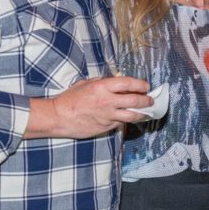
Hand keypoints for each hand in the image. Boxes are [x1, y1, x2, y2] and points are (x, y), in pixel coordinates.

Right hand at [26, 76, 151, 138]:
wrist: (58, 117)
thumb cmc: (70, 99)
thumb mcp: (86, 84)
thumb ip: (103, 82)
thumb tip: (117, 83)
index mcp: (102, 87)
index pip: (128, 83)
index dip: (140, 84)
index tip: (146, 86)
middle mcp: (108, 101)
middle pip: (135, 100)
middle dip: (146, 100)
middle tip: (150, 100)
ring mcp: (108, 116)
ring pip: (132, 115)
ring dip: (142, 113)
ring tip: (146, 111)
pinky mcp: (106, 127)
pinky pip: (121, 123)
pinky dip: (127, 120)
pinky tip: (130, 118)